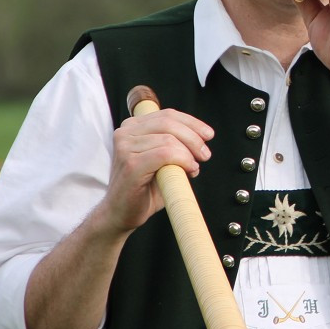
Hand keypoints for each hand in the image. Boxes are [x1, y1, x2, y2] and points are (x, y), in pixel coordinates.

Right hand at [97, 109, 213, 234]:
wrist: (120, 214)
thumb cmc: (143, 189)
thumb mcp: (161, 160)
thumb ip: (174, 145)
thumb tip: (201, 139)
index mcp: (132, 128)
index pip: (167, 115)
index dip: (192, 123)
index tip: (208, 135)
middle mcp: (125, 133)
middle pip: (169, 123)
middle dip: (194, 137)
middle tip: (205, 154)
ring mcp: (125, 147)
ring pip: (169, 139)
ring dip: (189, 153)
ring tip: (194, 167)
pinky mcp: (130, 164)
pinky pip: (165, 154)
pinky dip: (183, 160)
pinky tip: (189, 170)